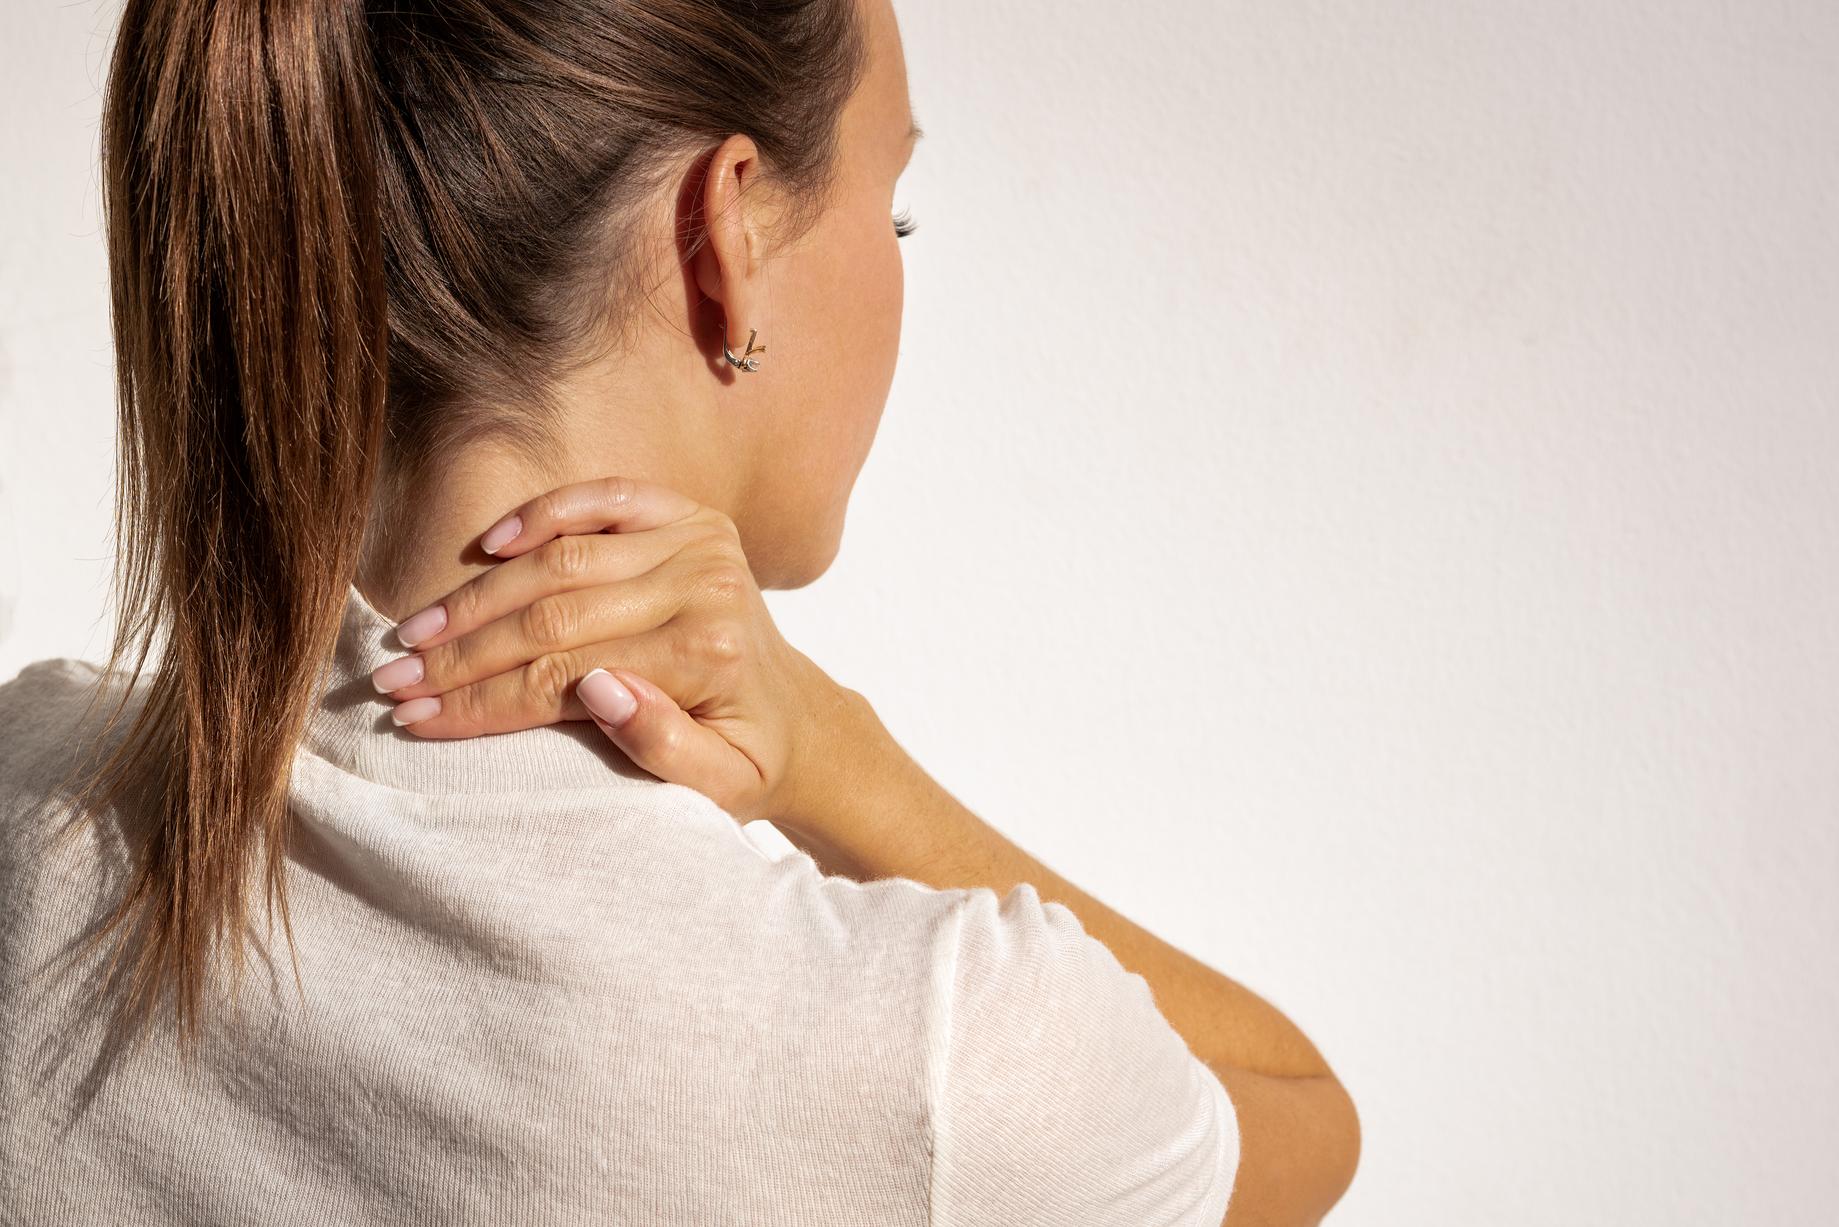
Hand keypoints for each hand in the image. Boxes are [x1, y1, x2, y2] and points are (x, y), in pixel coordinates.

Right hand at [371, 475, 858, 825]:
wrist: (799, 719)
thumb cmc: (749, 759)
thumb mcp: (721, 786)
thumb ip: (665, 747)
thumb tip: (601, 685)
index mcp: (708, 653)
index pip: (565, 677)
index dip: (482, 700)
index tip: (415, 718)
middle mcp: (705, 586)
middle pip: (553, 615)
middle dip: (462, 653)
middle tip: (392, 680)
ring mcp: (698, 542)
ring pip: (561, 561)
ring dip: (478, 597)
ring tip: (413, 634)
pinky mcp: (690, 516)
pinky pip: (605, 497)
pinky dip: (542, 514)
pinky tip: (488, 547)